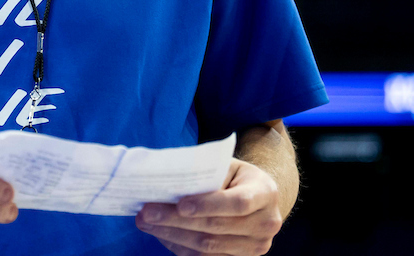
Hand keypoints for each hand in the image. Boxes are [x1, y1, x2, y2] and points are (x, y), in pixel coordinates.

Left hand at [136, 159, 282, 255]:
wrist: (258, 198)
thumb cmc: (236, 177)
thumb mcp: (227, 166)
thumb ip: (206, 174)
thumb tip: (167, 184)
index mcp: (265, 193)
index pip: (238, 203)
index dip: (208, 205)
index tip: (179, 204)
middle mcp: (266, 224)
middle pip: (216, 228)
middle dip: (177, 221)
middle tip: (147, 212)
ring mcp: (255, 247)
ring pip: (208, 247)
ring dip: (172, 235)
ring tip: (146, 223)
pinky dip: (179, 246)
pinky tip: (160, 234)